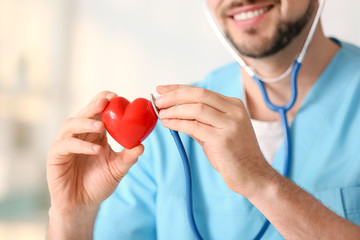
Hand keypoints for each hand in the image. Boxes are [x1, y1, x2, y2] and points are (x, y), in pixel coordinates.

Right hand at [47, 91, 143, 212]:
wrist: (83, 204)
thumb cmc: (99, 183)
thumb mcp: (117, 169)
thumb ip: (128, 158)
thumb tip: (141, 146)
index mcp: (94, 134)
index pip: (96, 112)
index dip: (103, 101)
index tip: (116, 96)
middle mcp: (79, 135)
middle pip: (83, 113)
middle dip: (94, 105)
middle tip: (107, 100)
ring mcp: (65, 144)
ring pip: (71, 124)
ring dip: (86, 122)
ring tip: (101, 126)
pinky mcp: (55, 156)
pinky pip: (66, 145)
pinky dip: (81, 145)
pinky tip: (96, 149)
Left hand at [156, 85, 272, 196]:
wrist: (253, 175)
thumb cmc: (235, 155)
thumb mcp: (218, 132)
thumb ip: (200, 121)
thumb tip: (175, 113)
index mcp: (234, 105)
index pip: (202, 91)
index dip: (179, 88)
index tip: (162, 89)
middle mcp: (234, 111)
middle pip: (199, 95)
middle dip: (175, 95)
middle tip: (158, 100)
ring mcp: (230, 124)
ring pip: (196, 109)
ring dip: (174, 110)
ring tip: (161, 114)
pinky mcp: (223, 139)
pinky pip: (194, 126)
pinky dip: (178, 124)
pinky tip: (168, 124)